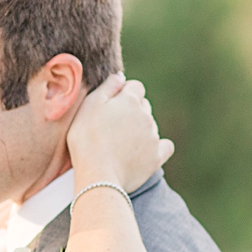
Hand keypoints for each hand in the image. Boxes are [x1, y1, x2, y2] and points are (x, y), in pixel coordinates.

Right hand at [66, 74, 173, 191]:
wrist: (98, 174)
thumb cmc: (86, 139)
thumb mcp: (88, 106)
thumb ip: (107, 87)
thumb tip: (121, 77)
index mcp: (130, 100)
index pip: (135, 87)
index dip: (123, 94)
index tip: (110, 107)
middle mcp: (146, 115)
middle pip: (143, 105)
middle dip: (132, 111)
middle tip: (112, 126)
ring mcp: (153, 136)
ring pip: (150, 126)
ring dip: (139, 129)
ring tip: (120, 144)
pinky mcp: (156, 157)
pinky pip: (164, 146)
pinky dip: (157, 147)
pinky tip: (145, 151)